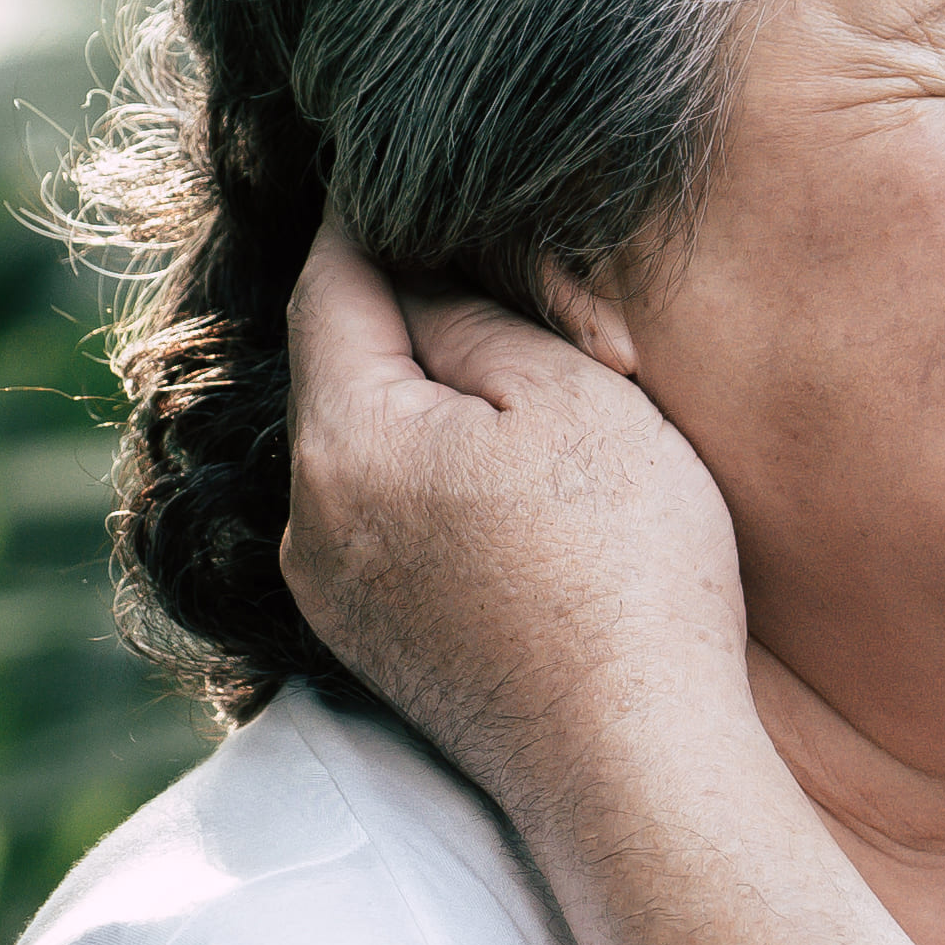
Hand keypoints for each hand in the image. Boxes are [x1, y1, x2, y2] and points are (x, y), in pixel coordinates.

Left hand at [280, 222, 749, 820]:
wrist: (638, 771)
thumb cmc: (623, 573)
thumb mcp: (567, 397)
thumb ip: (468, 316)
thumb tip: (411, 285)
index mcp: (340, 441)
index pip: (328, 278)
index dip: (374, 213)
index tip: (409, 172)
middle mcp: (306, 521)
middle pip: (349, 364)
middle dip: (435, 321)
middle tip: (554, 317)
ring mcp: (332, 594)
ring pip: (371, 444)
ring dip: (446, 408)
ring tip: (561, 419)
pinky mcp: (373, 645)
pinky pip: (388, 519)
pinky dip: (442, 483)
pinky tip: (533, 503)